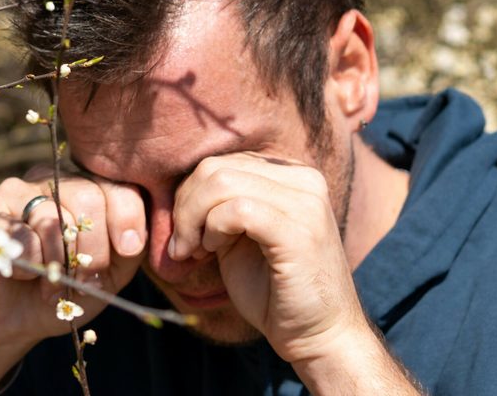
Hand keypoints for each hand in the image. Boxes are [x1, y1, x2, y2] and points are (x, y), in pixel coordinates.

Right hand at [0, 170, 147, 361]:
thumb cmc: (66, 291)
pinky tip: (22, 273)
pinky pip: (23, 236)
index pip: (116, 185)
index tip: (128, 250)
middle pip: (87, 196)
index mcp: (85, 186)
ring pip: (53, 219)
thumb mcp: (110, 273)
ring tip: (52, 284)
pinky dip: (30, 266)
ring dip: (59, 264)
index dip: (127, 218)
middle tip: (84, 278)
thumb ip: (129, 248)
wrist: (12, 322)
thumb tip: (132, 238)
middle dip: (94, 248)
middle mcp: (50, 180)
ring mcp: (16, 191)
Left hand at [168, 152, 367, 363]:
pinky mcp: (299, 230)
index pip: (222, 161)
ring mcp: (306, 202)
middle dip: (184, 206)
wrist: (319, 335)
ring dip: (192, 219)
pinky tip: (211, 252)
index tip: (185, 233)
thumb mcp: (238, 236)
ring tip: (194, 250)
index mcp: (291, 175)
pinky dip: (211, 229)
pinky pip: (236, 209)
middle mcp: (304, 179)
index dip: (190, 195)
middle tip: (182, 245)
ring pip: (221, 183)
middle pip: (216, 168)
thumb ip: (218, 205)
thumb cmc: (273, 290)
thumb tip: (177, 187)